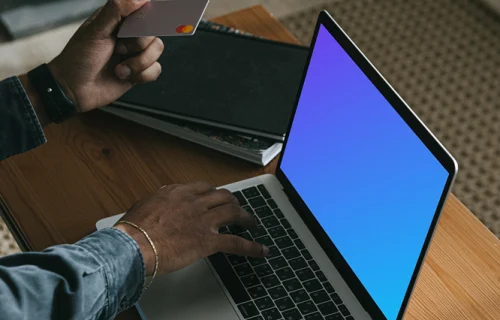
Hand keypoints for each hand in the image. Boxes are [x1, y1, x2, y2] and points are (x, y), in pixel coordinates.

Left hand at [48, 0, 163, 112]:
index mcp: (119, 18)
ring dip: (138, 63)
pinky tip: (124, 76)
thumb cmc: (79, 58)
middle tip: (119, 49)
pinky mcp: (139, 71)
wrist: (75, 89)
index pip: (144, 9)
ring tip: (119, 68)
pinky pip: (155, 69)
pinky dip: (141, 75)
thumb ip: (117, 10)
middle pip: (154, 31)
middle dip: (138, 44)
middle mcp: (129, 34)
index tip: (142, 26)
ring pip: (157, 50)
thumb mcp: (96, 30)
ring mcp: (135, 53)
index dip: (148, 16)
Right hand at [114, 182, 268, 275]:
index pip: (204, 187)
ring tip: (251, 222)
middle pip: (223, 196)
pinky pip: (235, 242)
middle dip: (233, 201)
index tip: (217, 197)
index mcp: (179, 192)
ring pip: (233, 212)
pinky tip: (260, 250)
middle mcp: (194, 202)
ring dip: (245, 216)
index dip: (214, 192)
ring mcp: (203, 220)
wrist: (133, 245)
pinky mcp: (208, 241)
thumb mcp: (145, 204)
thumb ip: (159, 200)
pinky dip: (251, 247)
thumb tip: (162, 200)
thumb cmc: (134, 229)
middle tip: (237, 207)